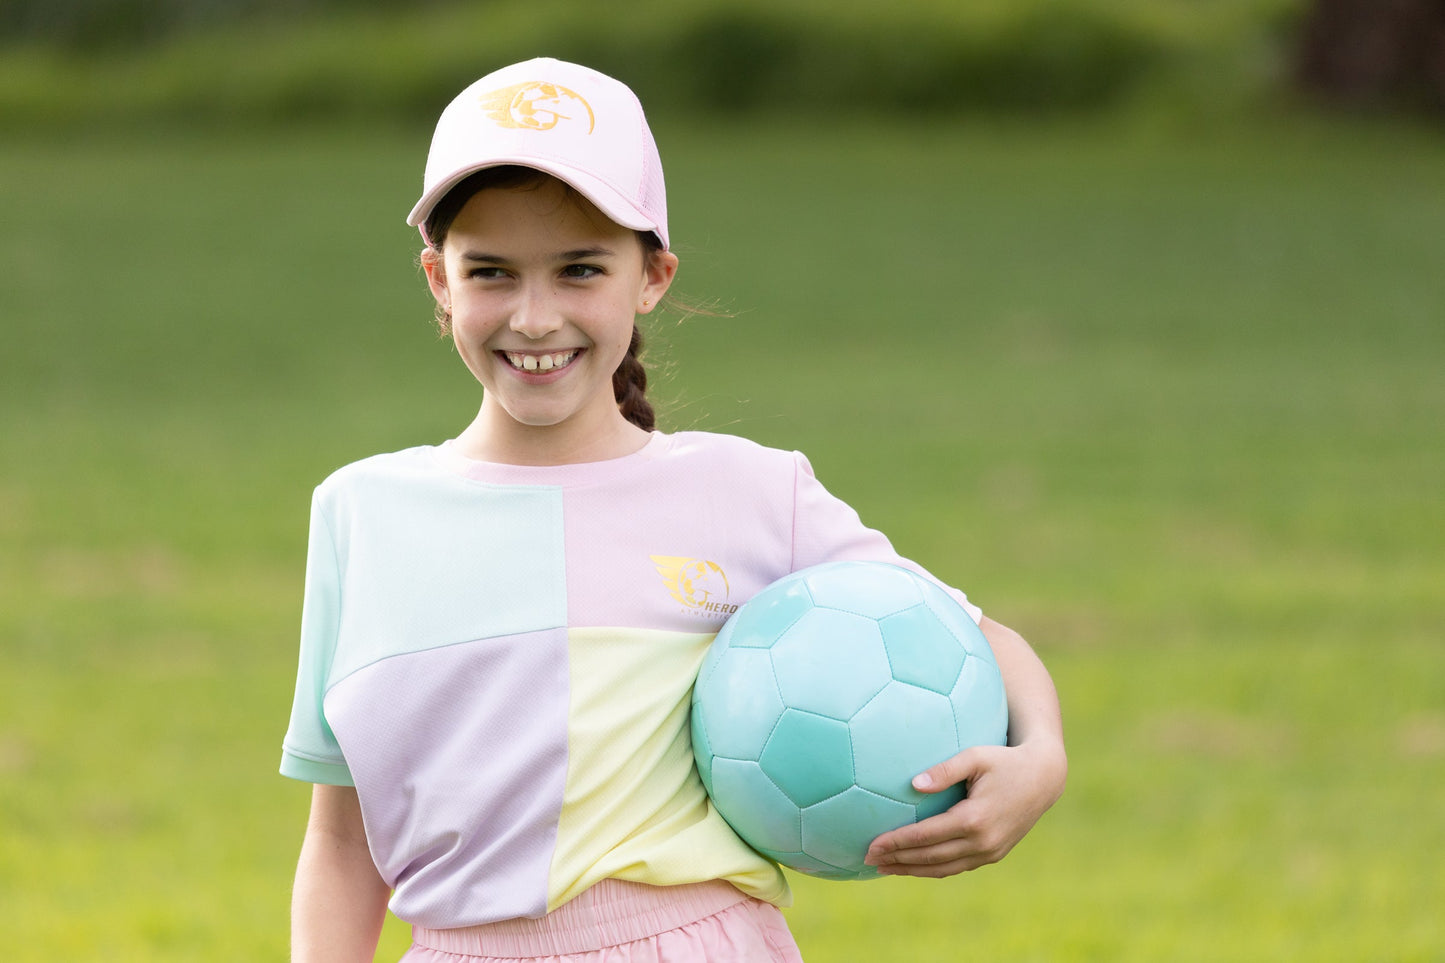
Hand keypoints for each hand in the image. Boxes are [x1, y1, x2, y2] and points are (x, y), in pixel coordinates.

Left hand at [863, 738, 1065, 877]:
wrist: (1043, 778)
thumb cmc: (1004, 760)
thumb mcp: (975, 756)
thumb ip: (944, 769)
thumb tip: (914, 783)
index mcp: (973, 819)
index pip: (924, 836)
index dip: (896, 843)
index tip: (871, 845)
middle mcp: (982, 842)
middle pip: (929, 858)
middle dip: (897, 860)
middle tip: (868, 859)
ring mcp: (989, 852)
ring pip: (942, 869)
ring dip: (911, 870)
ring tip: (884, 868)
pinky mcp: (994, 855)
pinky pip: (956, 867)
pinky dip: (932, 869)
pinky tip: (913, 864)